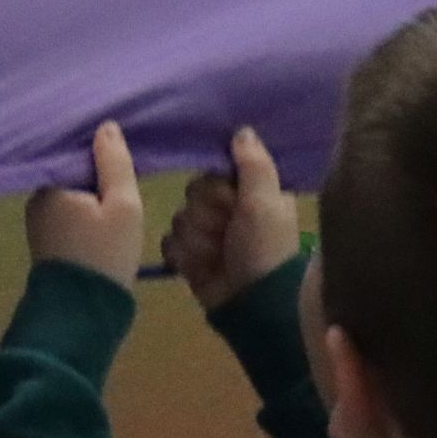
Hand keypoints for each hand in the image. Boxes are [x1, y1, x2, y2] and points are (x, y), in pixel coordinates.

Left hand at [26, 121, 145, 289]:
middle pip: (73, 173)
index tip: (122, 157)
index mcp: (50, 184)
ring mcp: (38, 222)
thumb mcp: (122, 205)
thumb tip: (105, 126)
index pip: (75, 151)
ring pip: (72, 194)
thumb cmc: (104, 255)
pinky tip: (103, 220)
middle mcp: (36, 199)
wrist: (81, 317)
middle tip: (126, 184)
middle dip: (97, 175)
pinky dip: (85, 212)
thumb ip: (115, 163)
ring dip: (92, 195)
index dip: (101, 152)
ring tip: (118, 201)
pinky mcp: (45, 242)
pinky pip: (67, 213)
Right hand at [161, 127, 300, 312]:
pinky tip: (197, 267)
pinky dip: (183, 257)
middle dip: (206, 217)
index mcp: (250, 192)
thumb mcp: (265, 203)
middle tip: (225, 234)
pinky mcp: (192, 259)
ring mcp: (208, 235)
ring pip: (179, 219)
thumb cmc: (266, 249)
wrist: (254, 307)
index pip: (214, 171)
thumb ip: (254, 165)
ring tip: (217, 256)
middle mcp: (228, 210)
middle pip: (193, 193)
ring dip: (198, 241)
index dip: (217, 188)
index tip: (230, 201)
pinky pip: (170, 245)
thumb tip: (242, 131)